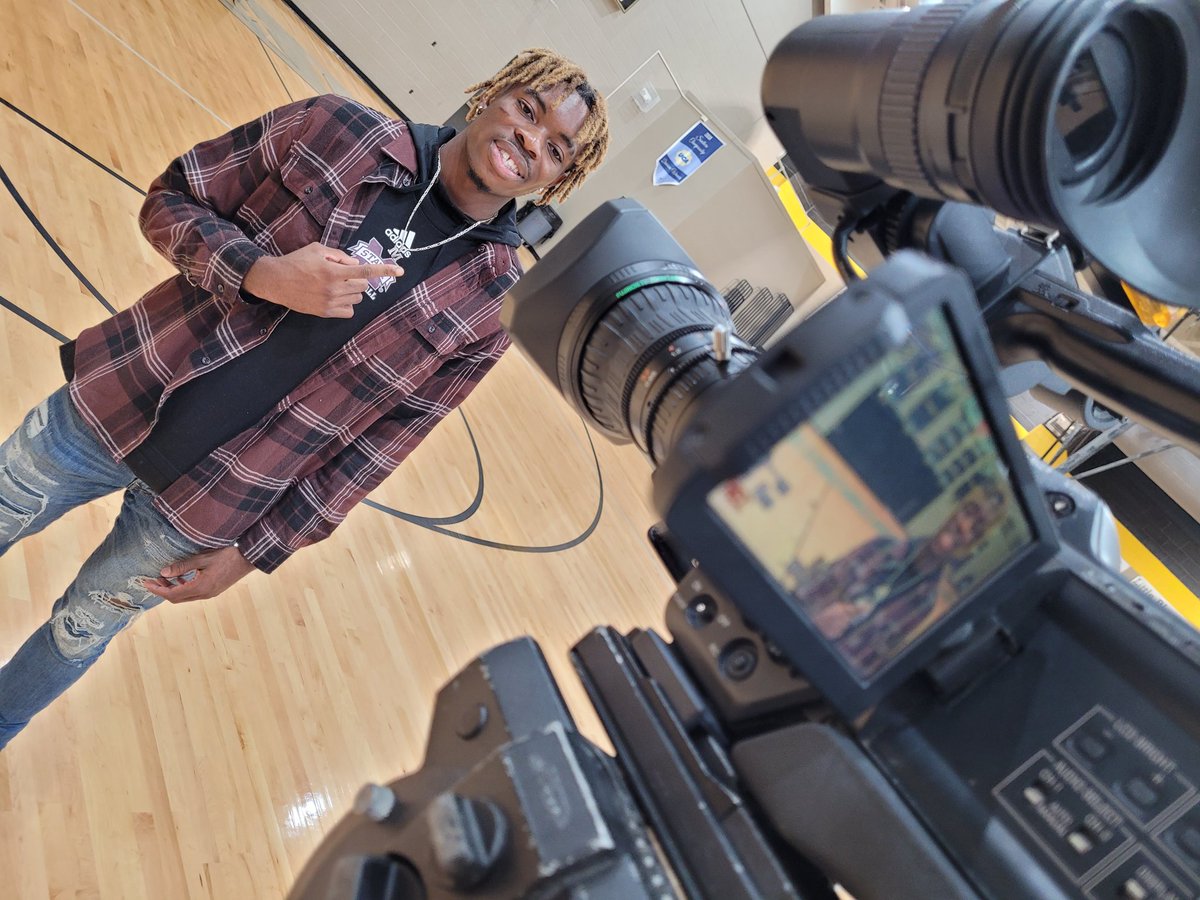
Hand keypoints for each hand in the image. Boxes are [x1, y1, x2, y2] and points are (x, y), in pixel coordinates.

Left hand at [140, 545, 254, 603]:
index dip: (158, 590)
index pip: (172, 594)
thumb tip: (164, 573)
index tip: (146, 583)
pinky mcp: (213, 590)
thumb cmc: (227, 556)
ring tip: (164, 578)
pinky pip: (193, 593)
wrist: (248, 559)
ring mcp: (210, 594)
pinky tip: (181, 578)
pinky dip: (183, 588)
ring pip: (185, 597)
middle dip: (163, 590)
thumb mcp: (203, 558)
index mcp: (201, 587)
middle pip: (177, 598)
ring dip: (173, 590)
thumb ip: (183, 566)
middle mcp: (204, 594)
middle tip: (152, 580)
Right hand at [242, 242, 403, 317]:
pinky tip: (336, 297)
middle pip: (363, 286)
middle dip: (358, 279)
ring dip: (353, 292)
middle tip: (343, 275)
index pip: (365, 270)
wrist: (275, 280)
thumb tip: (356, 264)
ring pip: (357, 299)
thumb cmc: (297, 261)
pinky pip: (349, 312)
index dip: (385, 269)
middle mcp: (334, 288)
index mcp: (334, 270)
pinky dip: (348, 305)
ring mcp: (330, 302)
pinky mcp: (325, 313)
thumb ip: (340, 256)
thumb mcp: (318, 249)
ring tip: (336, 285)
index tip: (401, 270)